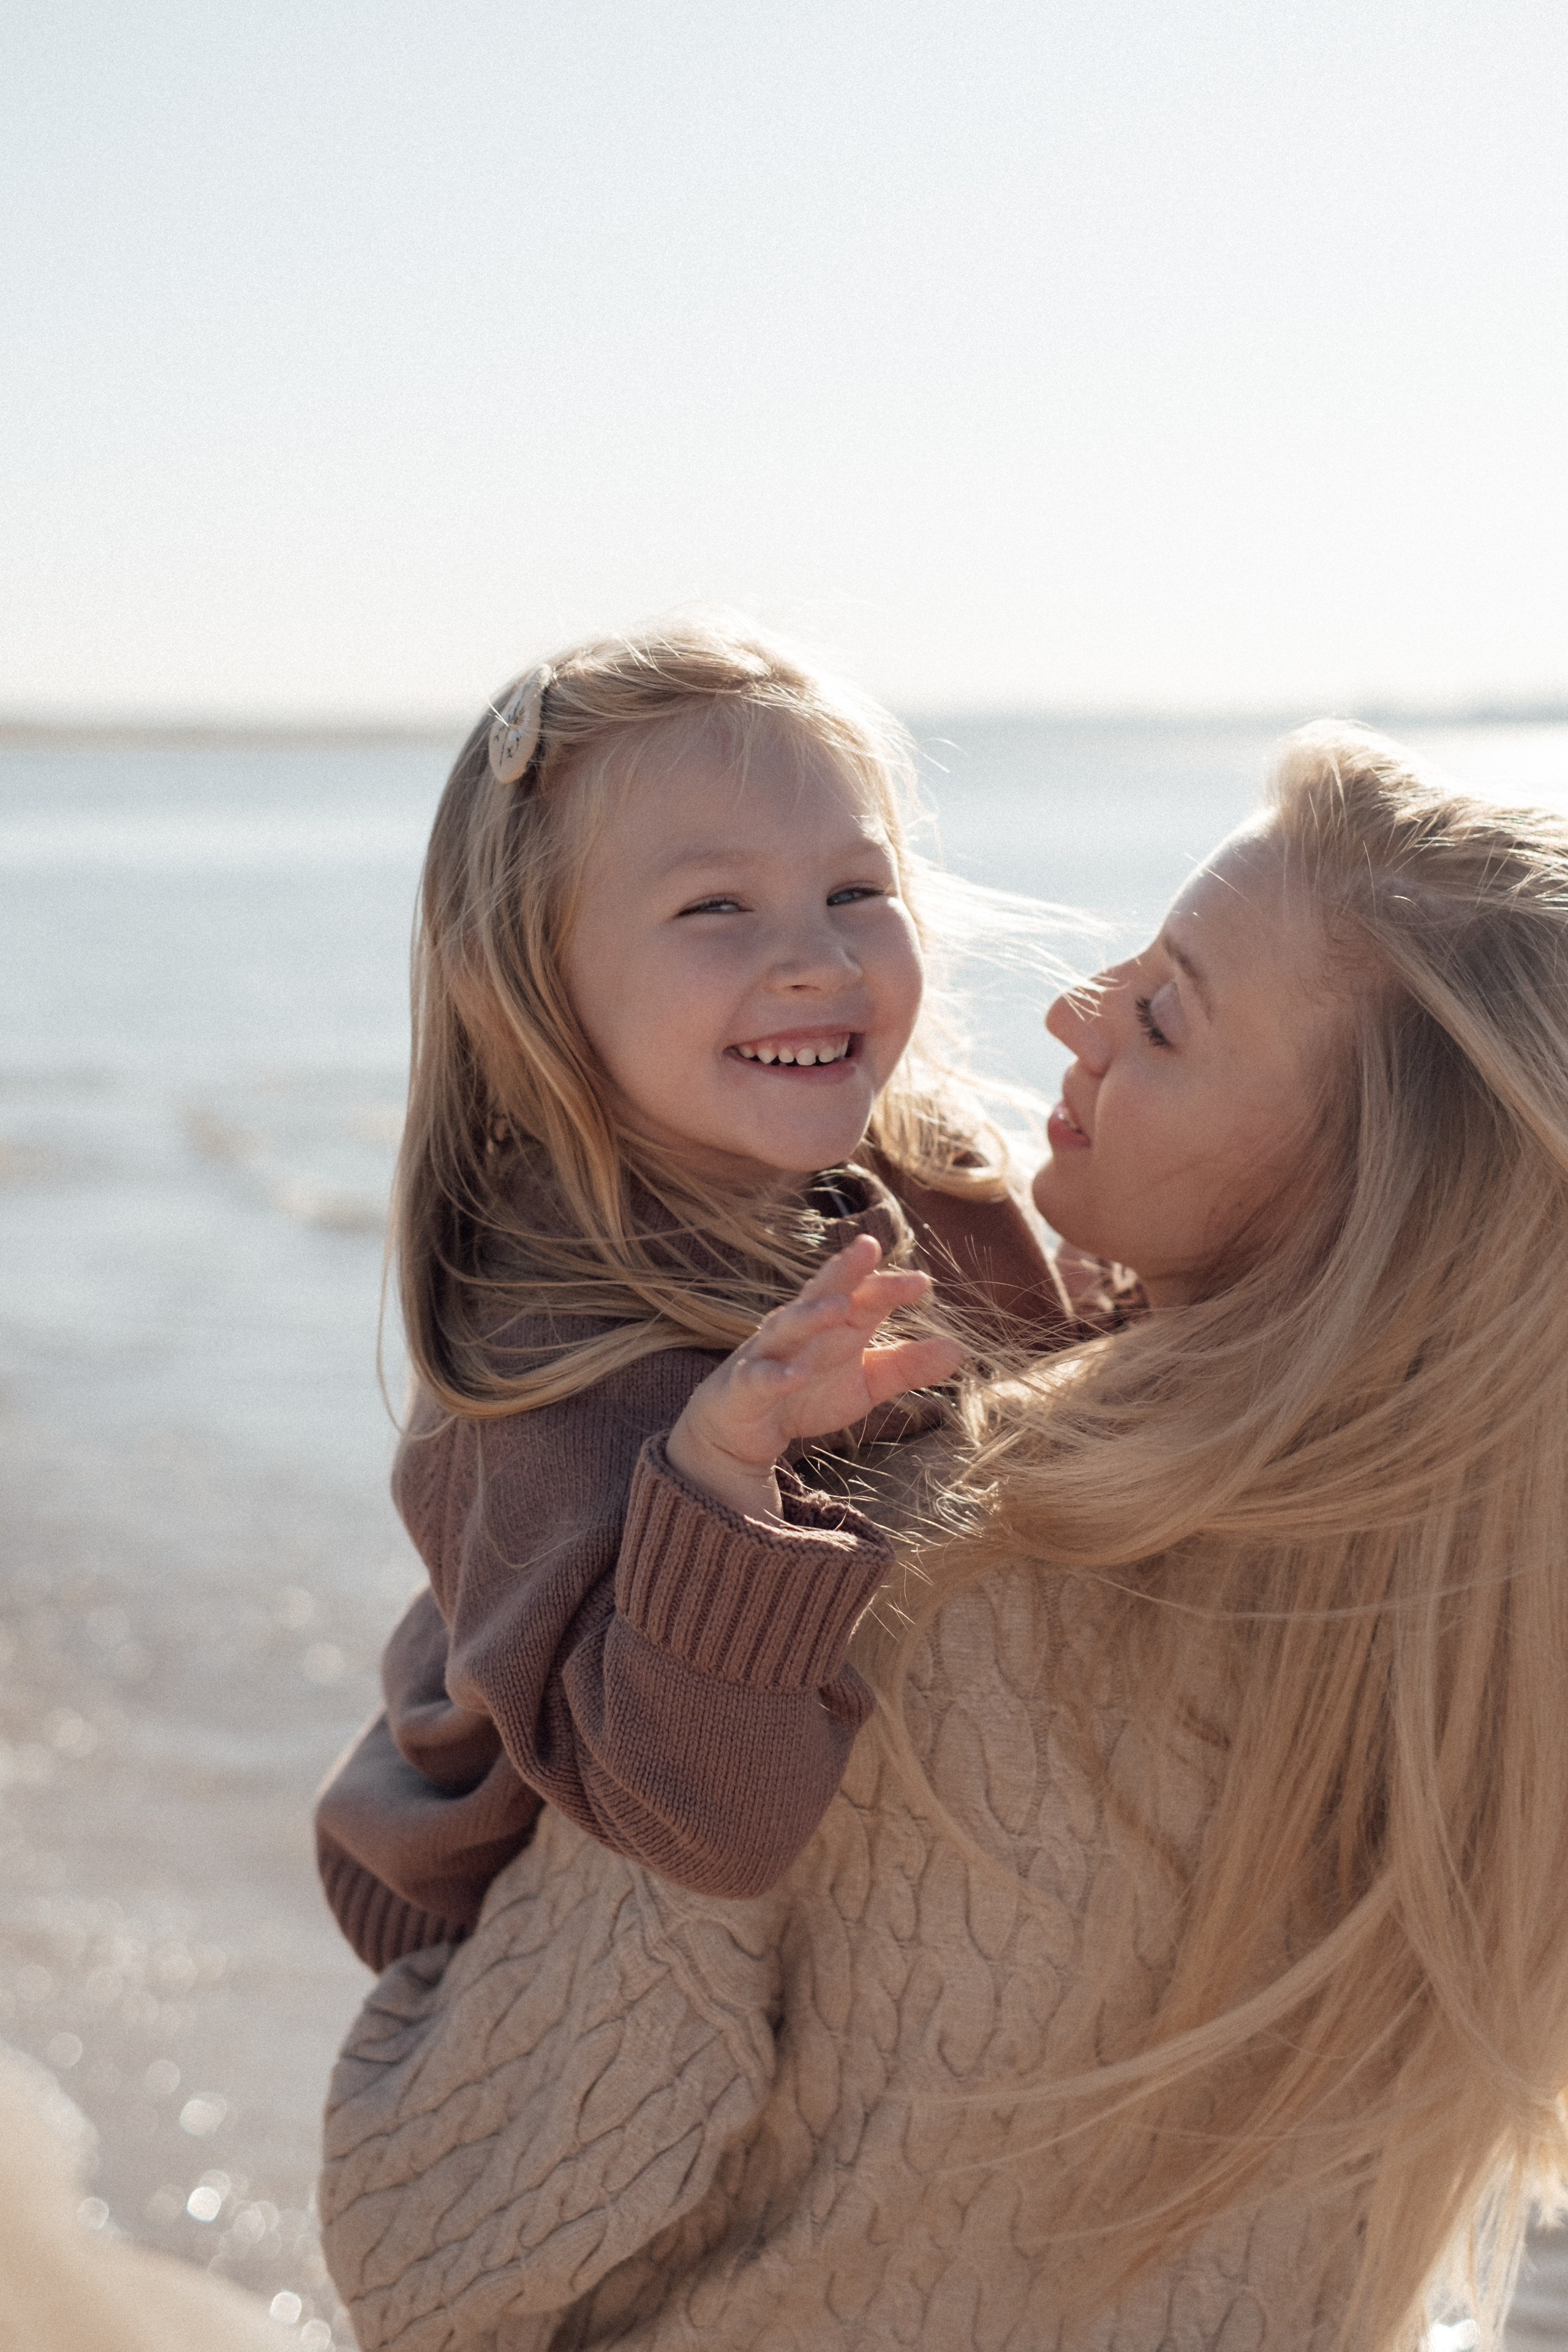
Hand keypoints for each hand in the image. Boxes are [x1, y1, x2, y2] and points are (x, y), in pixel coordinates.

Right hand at [664, 1234, 965, 1522]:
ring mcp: (769, 1352)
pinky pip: (760, 1375)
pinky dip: (776, 1374)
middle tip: (868, 1245)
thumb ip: (907, 1366)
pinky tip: (795, 1374)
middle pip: (822, 1290)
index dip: (889, 1287)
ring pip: (788, 1325)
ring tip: (838, 1304)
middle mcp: (801, 1328)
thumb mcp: (865, 1382)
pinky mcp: (745, 1385)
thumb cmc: (807, 1392)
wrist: (742, 1428)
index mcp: (834, 1322)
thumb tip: (960, 1349)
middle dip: (844, 1269)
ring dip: (812, 1313)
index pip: (863, 1295)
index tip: (922, 1282)